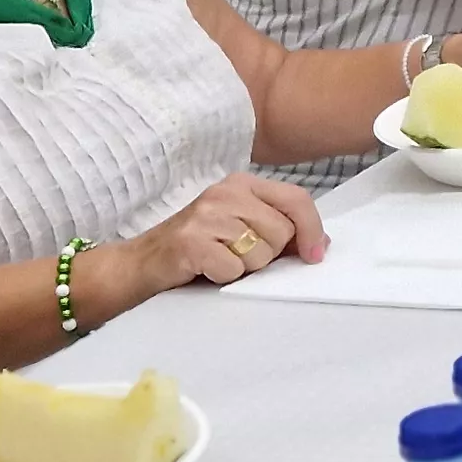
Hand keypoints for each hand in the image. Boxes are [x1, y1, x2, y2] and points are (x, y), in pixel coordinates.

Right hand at [122, 174, 326, 295]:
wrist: (142, 263)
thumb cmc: (199, 247)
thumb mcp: (241, 229)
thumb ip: (279, 229)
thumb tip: (319, 242)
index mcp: (242, 184)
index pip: (296, 199)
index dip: (312, 229)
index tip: (315, 256)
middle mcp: (225, 192)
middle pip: (281, 232)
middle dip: (268, 254)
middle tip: (239, 256)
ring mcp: (206, 215)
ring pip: (260, 252)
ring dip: (245, 268)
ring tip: (220, 260)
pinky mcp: (191, 241)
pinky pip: (233, 269)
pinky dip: (224, 278)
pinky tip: (206, 269)